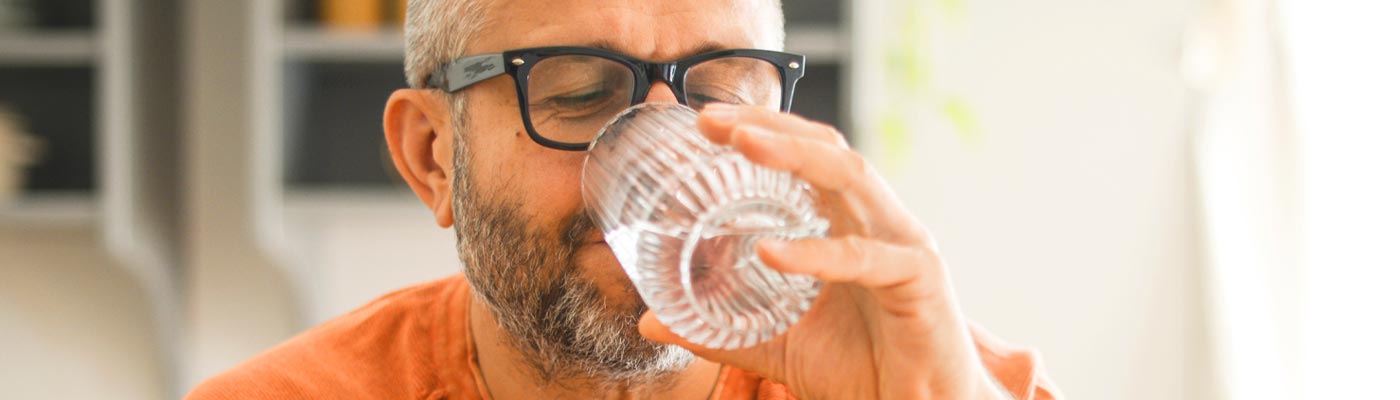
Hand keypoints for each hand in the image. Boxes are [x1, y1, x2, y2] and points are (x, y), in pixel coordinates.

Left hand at [638, 104, 1004, 399]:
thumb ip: (720, 331)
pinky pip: (866, 257)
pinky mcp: (920, 281)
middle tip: (710, 119)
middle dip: (769, 126)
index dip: (760, 130)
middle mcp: (878, 222)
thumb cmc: (865, 369)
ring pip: (851, 177)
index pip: (805, 158)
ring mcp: (903, 245)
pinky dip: (815, 252)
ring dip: (794, 154)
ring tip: (742, 144)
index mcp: (849, 226)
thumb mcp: (780, 344)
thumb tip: (651, 320)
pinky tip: (770, 250)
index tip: (701, 121)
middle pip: (826, 149)